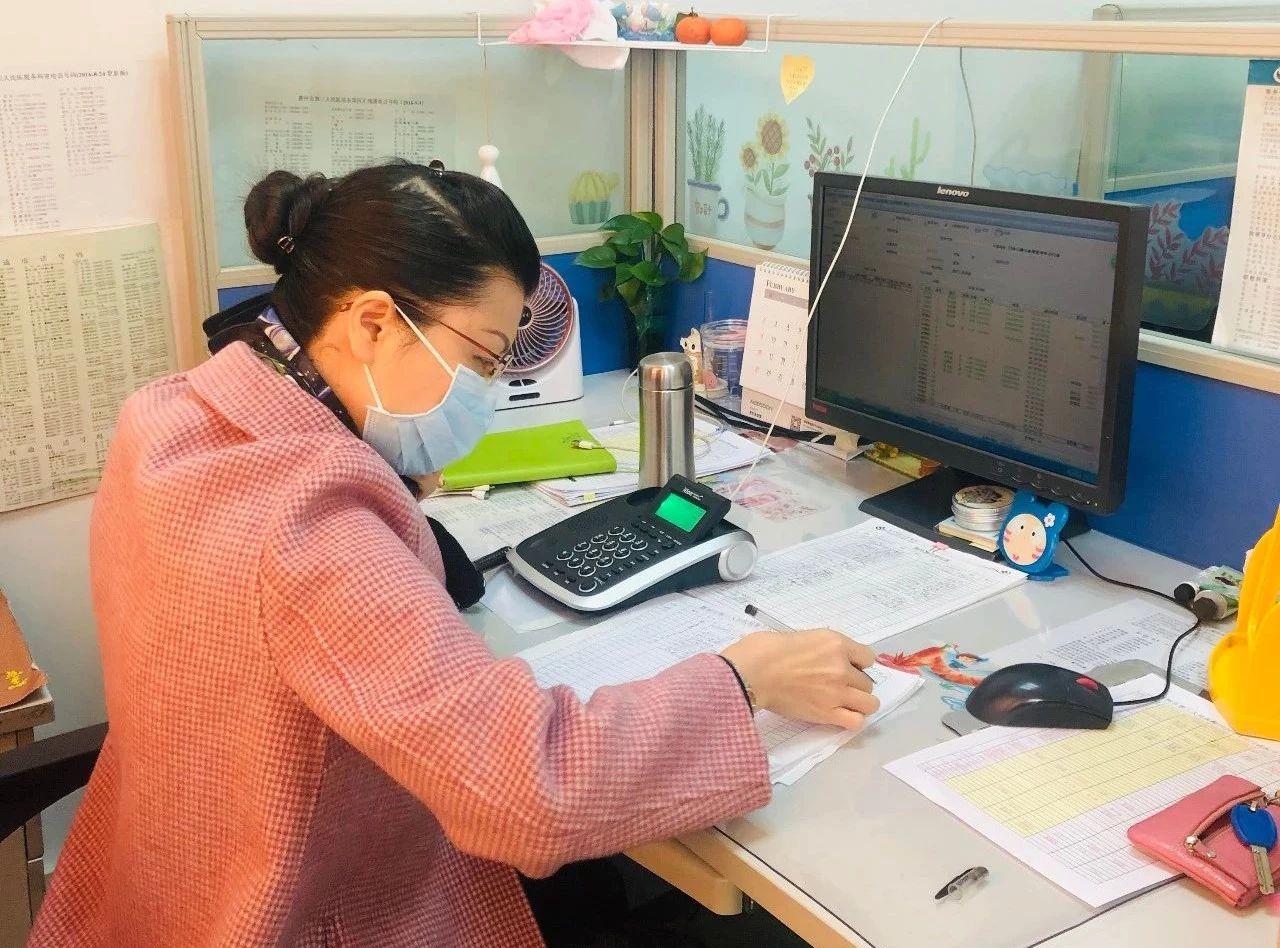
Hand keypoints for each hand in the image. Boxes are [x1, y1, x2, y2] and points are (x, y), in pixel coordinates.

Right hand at [721, 629, 878, 729]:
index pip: (868, 657)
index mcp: (836, 643)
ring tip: (843, 703)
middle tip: (835, 685)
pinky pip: (856, 722)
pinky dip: (852, 720)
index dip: (857, 663)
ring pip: (870, 703)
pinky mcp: (827, 714)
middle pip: (867, 682)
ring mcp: (837, 692)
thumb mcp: (801, 636)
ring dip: (859, 703)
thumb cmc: (765, 649)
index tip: (844, 666)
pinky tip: (839, 715)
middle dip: (854, 684)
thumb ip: (821, 648)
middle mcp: (842, 668)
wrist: (751, 672)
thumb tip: (823, 659)